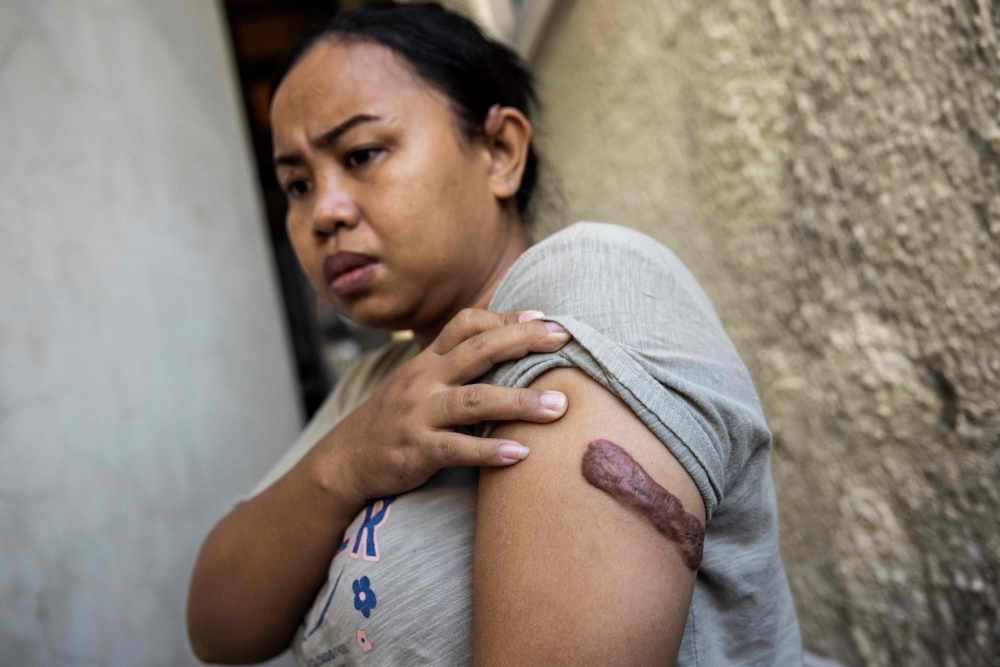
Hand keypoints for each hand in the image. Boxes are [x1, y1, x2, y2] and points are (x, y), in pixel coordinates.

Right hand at [317, 308, 571, 503]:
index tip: (545, 319)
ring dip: (519, 402)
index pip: (466, 324)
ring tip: (559, 407)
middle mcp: (424, 380)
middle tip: (563, 340)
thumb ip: (457, 362)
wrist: (348, 458)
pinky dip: (490, 451)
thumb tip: (509, 342)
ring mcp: (420, 414)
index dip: (505, 319)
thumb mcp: (421, 380)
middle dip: (522, 343)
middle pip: (478, 351)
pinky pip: (457, 449)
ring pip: (474, 400)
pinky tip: (522, 454)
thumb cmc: (398, 417)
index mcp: (429, 360)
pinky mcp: (417, 450)